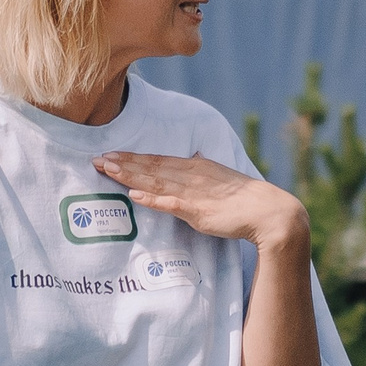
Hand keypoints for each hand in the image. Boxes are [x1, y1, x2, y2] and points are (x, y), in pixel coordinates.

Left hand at [94, 153, 308, 251]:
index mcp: (195, 166)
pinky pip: (170, 204)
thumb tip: (193, 156)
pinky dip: (151, 198)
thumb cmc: (244, 198)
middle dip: (123, 163)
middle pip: (150, 167)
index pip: (158, 160)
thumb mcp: (221, 177)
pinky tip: (135, 195)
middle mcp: (191, 175)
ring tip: (107, 170)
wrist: (268, 211)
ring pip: (155, 181)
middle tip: (97, 159)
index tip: (111, 154)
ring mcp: (193, 192)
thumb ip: (203, 169)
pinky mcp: (198, 210)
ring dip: (130, 175)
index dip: (133, 157)